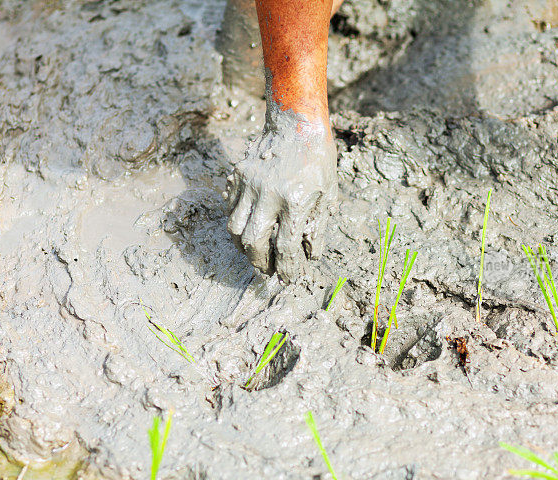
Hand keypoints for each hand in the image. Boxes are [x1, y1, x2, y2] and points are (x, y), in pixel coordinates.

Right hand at [226, 120, 336, 282]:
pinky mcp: (238, 176)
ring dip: (243, 247)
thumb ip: (317, 227)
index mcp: (295, 200)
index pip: (285, 247)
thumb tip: (309, 256)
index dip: (287, 268)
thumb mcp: (327, 193)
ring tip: (255, 254)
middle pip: (253, 242)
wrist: (296, 122)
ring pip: (235, 228)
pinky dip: (238, 226)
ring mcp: (250, 184)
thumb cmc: (317, 159)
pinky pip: (231, 209)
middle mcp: (269, 194)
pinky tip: (249, 230)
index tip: (288, 278)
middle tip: (267, 270)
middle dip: (259, 263)